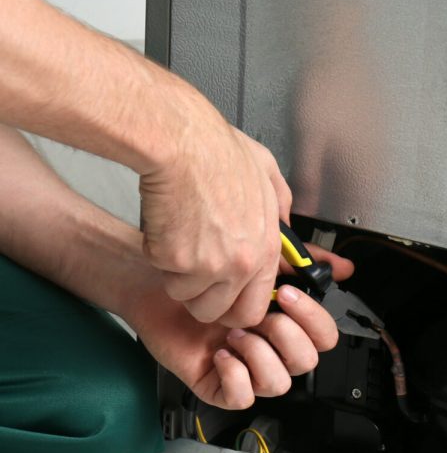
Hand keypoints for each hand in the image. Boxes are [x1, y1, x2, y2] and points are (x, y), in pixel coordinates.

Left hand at [129, 245, 353, 409]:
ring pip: (278, 384)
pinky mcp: (218, 386)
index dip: (313, 321)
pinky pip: (242, 398)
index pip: (324, 337)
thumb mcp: (259, 262)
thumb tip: (343, 268)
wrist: (154, 285)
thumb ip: (302, 263)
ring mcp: (246, 370)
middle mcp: (270, 350)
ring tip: (234, 334)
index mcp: (286, 325)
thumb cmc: (202, 276)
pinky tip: (220, 352)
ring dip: (259, 355)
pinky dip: (234, 376)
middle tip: (261, 316)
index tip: (289, 296)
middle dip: (287, 337)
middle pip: (307, 363)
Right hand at [139, 99, 291, 328]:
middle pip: (216, 312)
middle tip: (193, 275)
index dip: (234, 307)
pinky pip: (161, 271)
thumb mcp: (267, 173)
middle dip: (201, 299)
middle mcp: (240, 264)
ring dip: (177, 274)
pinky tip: (166, 224)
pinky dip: (157, 253)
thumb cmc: (217, 150)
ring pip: (184, 294)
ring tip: (180, 238)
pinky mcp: (173, 259)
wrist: (180, 141)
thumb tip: (284, 221)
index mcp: (264, 248)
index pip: (254, 308)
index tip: (225, 298)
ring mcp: (207, 265)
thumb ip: (279, 205)